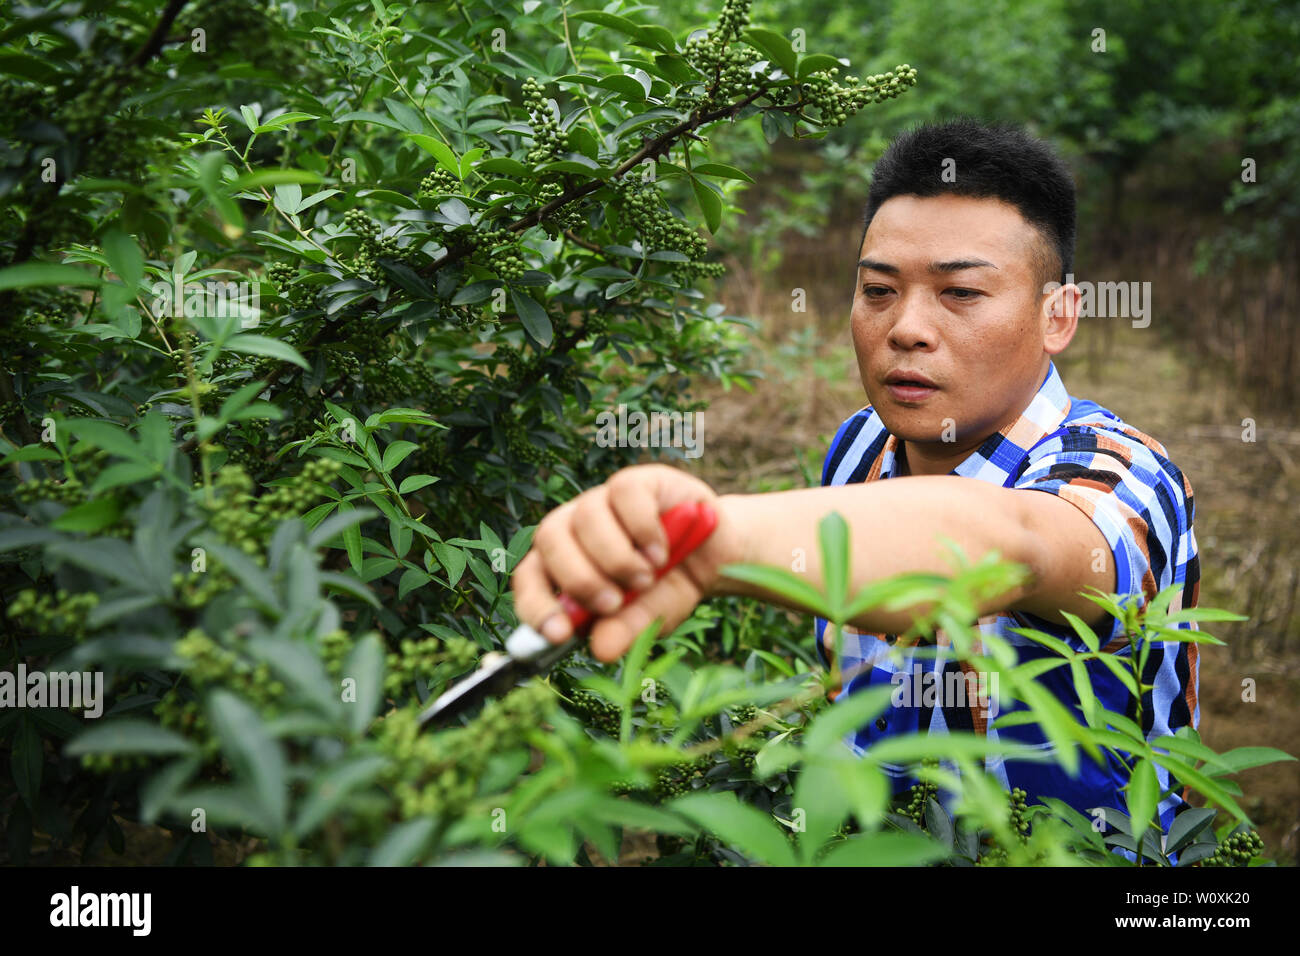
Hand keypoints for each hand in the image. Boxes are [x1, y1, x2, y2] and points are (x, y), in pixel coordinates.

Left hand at [509, 463, 743, 661]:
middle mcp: (575, 526)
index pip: (529, 576)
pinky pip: (624, 494)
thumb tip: (600, 649)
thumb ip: (625, 629)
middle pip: (549, 538)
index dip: (536, 603)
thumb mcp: (650, 618)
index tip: (558, 633)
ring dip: (616, 557)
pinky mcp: (637, 481)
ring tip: (646, 579)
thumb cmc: (670, 586)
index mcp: (564, 562)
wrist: (716, 557)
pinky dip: (642, 529)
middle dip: (580, 578)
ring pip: (586, 516)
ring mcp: (604, 499)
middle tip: (613, 603)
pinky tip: (661, 551)